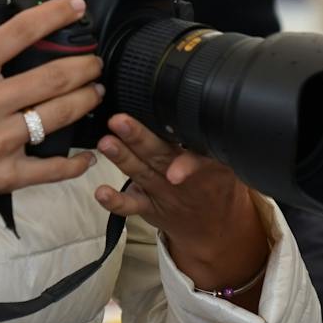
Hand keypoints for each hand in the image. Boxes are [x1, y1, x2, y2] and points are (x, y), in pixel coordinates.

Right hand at [0, 0, 103, 204]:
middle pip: (52, 77)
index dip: (53, 15)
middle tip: (95, 62)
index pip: (17, 33)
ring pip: (58, 116)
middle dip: (84, 66)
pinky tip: (87, 154)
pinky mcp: (4, 174)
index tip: (76, 6)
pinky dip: (75, 162)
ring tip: (95, 92)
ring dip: (86, 101)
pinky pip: (51, 168)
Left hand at [93, 114, 267, 295]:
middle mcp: (178, 174)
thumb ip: (201, 135)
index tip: (176, 149)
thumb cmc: (214, 181)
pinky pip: (131, 205)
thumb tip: (181, 98)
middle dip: (139, 137)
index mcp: (200, 158)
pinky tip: (102, 193)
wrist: (215, 224)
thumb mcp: (221, 158)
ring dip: (122, 158)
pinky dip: (116, 201)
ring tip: (106, 143)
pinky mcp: (148, 206)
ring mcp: (162, 191)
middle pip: (159, 154)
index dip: (186, 160)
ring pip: (141, 172)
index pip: (195, 152)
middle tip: (119, 121)